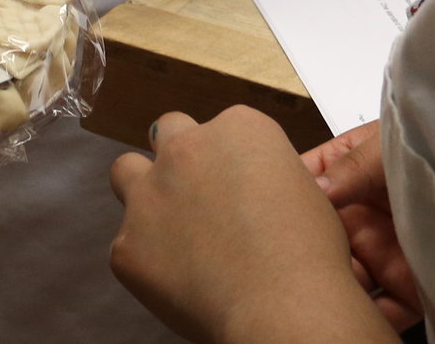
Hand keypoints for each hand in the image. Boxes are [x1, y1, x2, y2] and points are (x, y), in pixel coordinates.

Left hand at [107, 108, 399, 343]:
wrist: (283, 307)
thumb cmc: (308, 257)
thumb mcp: (305, 191)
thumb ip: (263, 174)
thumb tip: (250, 190)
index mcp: (237, 128)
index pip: (218, 126)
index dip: (226, 158)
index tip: (234, 184)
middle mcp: (185, 149)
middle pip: (168, 132)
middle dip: (179, 158)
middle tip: (197, 196)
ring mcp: (148, 194)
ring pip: (126, 171)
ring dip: (143, 192)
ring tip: (170, 229)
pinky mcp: (127, 244)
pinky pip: (128, 246)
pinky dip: (148, 262)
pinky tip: (180, 283)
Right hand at [303, 122, 417, 331]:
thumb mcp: (389, 146)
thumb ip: (350, 168)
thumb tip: (312, 191)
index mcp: (347, 175)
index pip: (304, 186)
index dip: (283, 199)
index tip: (267, 214)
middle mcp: (359, 217)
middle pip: (318, 243)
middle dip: (305, 257)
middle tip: (295, 268)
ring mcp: (382, 253)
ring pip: (345, 279)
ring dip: (336, 290)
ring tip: (327, 295)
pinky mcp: (410, 286)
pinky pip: (382, 310)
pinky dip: (371, 319)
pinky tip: (360, 316)